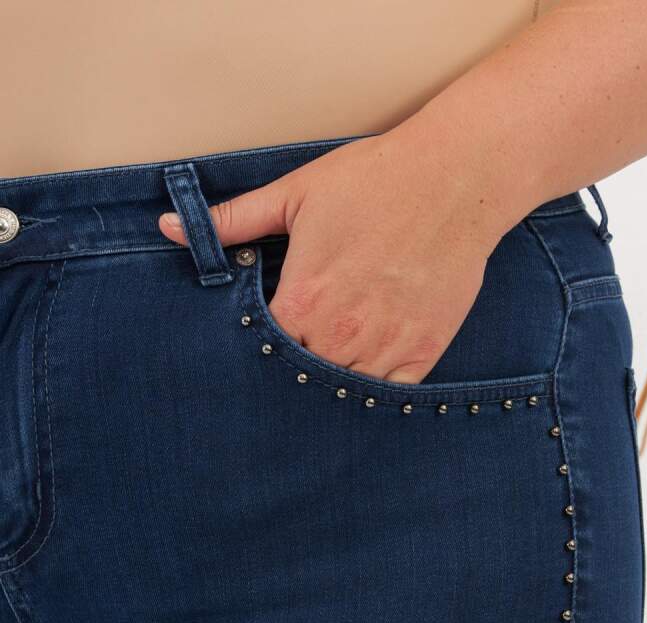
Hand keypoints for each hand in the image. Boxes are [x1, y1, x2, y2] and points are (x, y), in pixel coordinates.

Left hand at [158, 128, 502, 383]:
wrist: (455, 180)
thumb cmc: (374, 180)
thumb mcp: (295, 194)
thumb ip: (233, 219)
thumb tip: (170, 226)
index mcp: (303, 299)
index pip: (261, 354)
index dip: (253, 358)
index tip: (252, 357)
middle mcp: (341, 333)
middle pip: (299, 382)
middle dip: (288, 380)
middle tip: (281, 381)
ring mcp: (384, 347)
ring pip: (341, 394)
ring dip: (327, 390)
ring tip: (318, 383)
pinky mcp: (422, 352)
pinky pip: (387, 396)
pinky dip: (370, 395)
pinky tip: (358, 386)